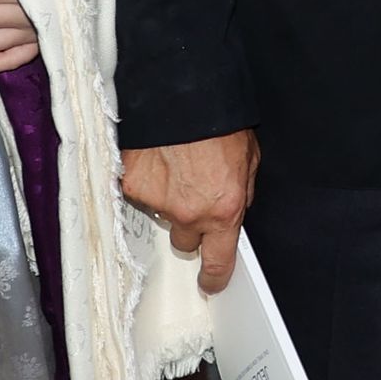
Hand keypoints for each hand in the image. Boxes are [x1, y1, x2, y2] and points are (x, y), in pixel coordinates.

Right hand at [120, 130, 257, 291]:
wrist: (186, 96)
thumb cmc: (221, 123)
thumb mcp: (248, 160)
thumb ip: (241, 192)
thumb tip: (234, 207)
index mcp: (224, 210)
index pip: (218, 261)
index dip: (214, 277)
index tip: (210, 283)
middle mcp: (189, 214)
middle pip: (184, 242)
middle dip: (189, 225)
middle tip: (192, 196)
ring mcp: (157, 202)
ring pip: (161, 215)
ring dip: (168, 197)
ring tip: (177, 165)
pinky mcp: (131, 185)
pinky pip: (139, 193)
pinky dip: (146, 179)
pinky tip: (158, 158)